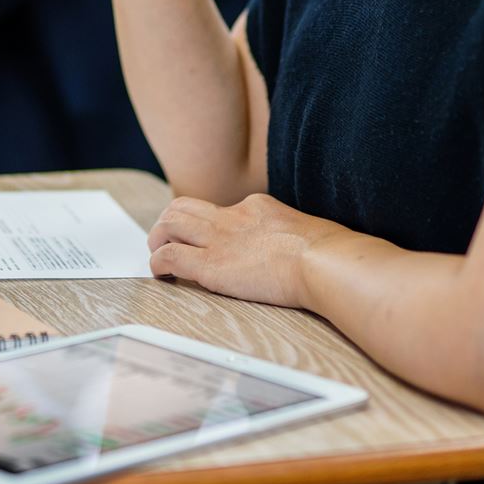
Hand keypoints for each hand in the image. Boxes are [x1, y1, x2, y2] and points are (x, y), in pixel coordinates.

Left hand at [146, 193, 348, 308]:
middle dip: (169, 223)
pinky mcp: (210, 266)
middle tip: (166, 242)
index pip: (219, 209)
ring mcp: (218, 239)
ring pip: (168, 225)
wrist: (321, 260)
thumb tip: (293, 248)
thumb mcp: (303, 230)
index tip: (208, 241)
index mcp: (255, 206)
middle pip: (183, 206)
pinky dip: (158, 265)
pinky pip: (169, 257)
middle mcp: (230, 216)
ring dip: (157, 240)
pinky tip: (162, 277)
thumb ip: (287, 235)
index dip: (206, 225)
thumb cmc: (326, 252)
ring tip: (158, 256)